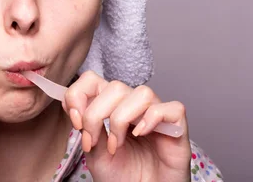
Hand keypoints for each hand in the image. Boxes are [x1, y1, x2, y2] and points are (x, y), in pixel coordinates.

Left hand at [64, 71, 191, 181]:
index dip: (79, 95)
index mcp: (111, 106)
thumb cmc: (122, 176)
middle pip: (115, 86)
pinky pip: (172, 108)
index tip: (76, 121)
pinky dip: (153, 119)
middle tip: (94, 142)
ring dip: (122, 118)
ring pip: (142, 93)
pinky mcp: (176, 127)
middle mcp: (133, 106)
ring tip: (117, 144)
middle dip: (96, 114)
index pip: (93, 80)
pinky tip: (141, 134)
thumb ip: (88, 128)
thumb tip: (78, 108)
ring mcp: (155, 115)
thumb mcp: (95, 153)